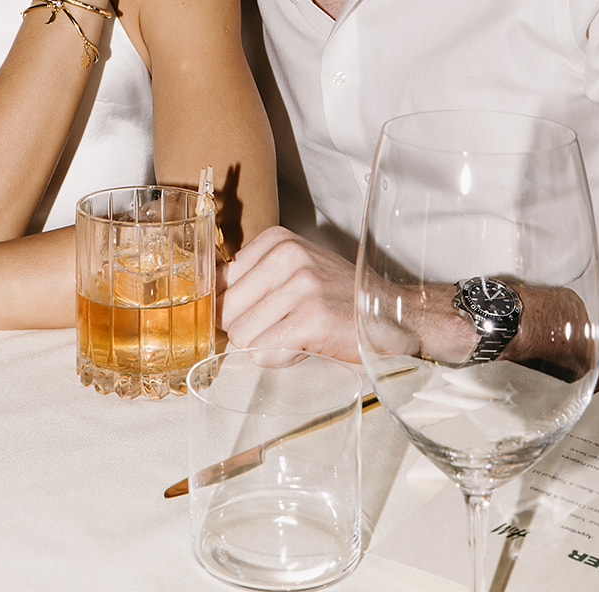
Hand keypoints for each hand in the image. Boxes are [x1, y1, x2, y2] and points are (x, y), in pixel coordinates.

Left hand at [219, 226, 360, 361]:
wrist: (391, 314)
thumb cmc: (337, 297)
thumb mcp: (293, 270)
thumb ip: (253, 279)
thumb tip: (207, 303)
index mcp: (276, 240)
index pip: (219, 282)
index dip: (233, 308)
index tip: (255, 315)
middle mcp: (286, 256)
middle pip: (227, 311)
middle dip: (249, 329)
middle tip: (282, 327)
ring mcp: (300, 285)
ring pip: (242, 335)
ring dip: (267, 345)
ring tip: (298, 333)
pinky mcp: (311, 318)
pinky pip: (263, 352)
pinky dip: (280, 358)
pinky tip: (305, 345)